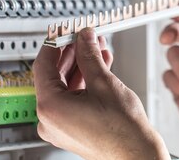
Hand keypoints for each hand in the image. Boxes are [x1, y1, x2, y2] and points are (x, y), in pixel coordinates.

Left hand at [33, 28, 169, 159]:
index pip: (44, 64)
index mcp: (50, 107)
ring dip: (82, 66)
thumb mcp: (104, 82)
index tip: (65, 31)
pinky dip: (85, 82)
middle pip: (54, 75)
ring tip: (98, 49)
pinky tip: (100, 67)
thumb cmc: (121, 130)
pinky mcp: (72, 128)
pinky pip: (73, 98)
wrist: (135, 153)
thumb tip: (84, 38)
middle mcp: (49, 119)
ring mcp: (60, 125)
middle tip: (85, 36)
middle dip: (73, 53)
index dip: (56, 43)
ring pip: (65, 86)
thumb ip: (90, 56)